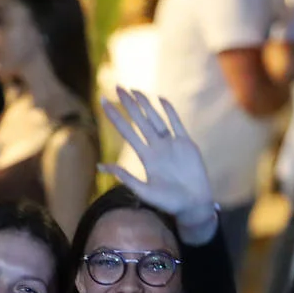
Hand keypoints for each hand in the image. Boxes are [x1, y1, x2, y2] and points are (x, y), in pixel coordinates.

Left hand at [99, 87, 215, 237]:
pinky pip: (176, 124)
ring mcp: (171, 144)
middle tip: (117, 87)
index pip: (127, 132)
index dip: (115, 117)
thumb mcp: (143, 192)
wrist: (193, 205)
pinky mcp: (186, 144)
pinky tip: (161, 99)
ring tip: (134, 90)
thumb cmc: (168, 202)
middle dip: (128, 104)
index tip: (102, 102)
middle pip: (140, 121)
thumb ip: (124, 177)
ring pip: (156, 119)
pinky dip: (169, 111)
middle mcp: (157, 148)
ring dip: (145, 104)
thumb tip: (100, 166)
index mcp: (146, 158)